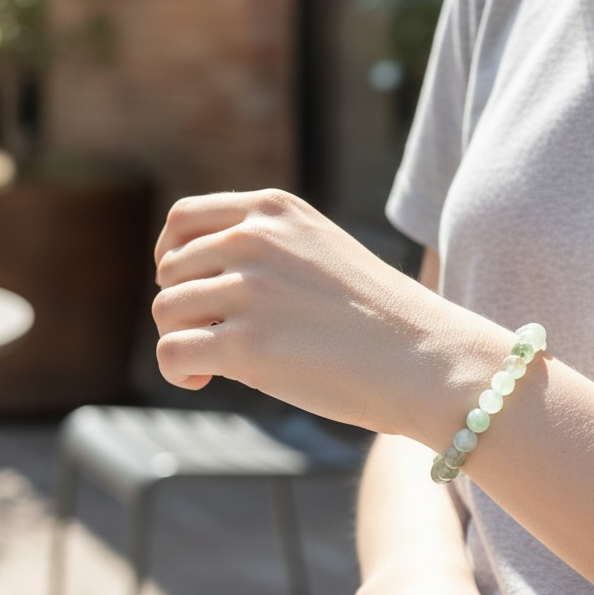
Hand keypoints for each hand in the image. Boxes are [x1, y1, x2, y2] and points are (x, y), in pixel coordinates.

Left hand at [153, 189, 473, 432]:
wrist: (427, 357)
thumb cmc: (381, 316)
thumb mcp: (323, 251)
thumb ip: (267, 250)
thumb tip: (194, 286)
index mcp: (275, 211)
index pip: (183, 219)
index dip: (172, 257)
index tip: (187, 288)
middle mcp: (256, 239)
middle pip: (170, 269)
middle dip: (182, 305)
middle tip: (213, 336)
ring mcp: (250, 290)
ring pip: (166, 311)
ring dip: (181, 339)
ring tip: (214, 364)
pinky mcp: (247, 345)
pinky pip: (172, 353)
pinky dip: (178, 373)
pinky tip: (203, 383)